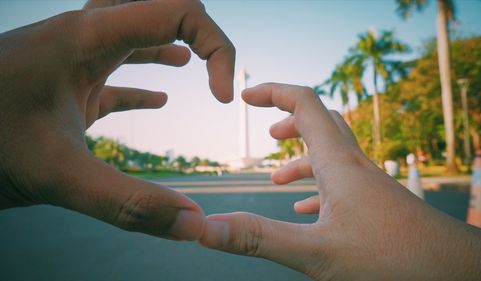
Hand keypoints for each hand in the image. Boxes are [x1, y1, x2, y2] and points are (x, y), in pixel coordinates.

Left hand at [0, 0, 234, 239]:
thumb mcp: (56, 175)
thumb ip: (128, 203)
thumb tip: (193, 225)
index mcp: (86, 37)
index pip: (178, 10)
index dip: (215, 47)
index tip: (220, 97)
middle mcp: (82, 37)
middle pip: (155, 8)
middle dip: (195, 30)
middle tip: (214, 63)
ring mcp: (69, 59)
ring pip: (133, 36)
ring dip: (169, 47)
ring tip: (194, 66)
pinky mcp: (60, 85)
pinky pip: (113, 73)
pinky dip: (142, 84)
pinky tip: (160, 101)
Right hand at [200, 84, 480, 279]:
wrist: (456, 272)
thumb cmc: (392, 261)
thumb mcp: (316, 252)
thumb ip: (258, 238)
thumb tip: (203, 228)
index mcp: (338, 164)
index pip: (304, 103)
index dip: (271, 92)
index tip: (245, 98)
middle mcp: (355, 166)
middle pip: (321, 123)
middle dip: (289, 122)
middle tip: (267, 135)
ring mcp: (370, 185)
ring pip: (332, 156)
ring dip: (302, 160)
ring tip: (276, 178)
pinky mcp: (379, 205)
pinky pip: (345, 183)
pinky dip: (319, 188)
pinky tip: (309, 211)